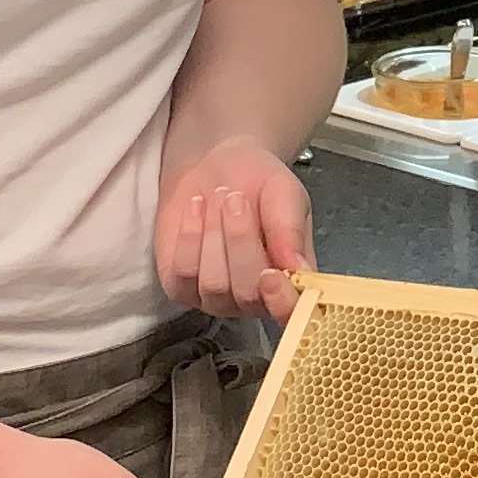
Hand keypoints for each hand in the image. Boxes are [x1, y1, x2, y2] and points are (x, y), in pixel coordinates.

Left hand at [156, 138, 311, 320]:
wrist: (214, 164)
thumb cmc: (258, 181)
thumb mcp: (284, 193)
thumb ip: (290, 229)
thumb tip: (297, 268)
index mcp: (291, 280)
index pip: (291, 313)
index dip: (281, 302)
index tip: (271, 274)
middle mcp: (255, 298)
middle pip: (247, 294)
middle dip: (240, 241)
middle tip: (236, 198)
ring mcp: (215, 298)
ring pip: (214, 284)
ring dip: (214, 235)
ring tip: (219, 199)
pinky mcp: (180, 287)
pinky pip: (183, 274)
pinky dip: (189, 237)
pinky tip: (196, 210)